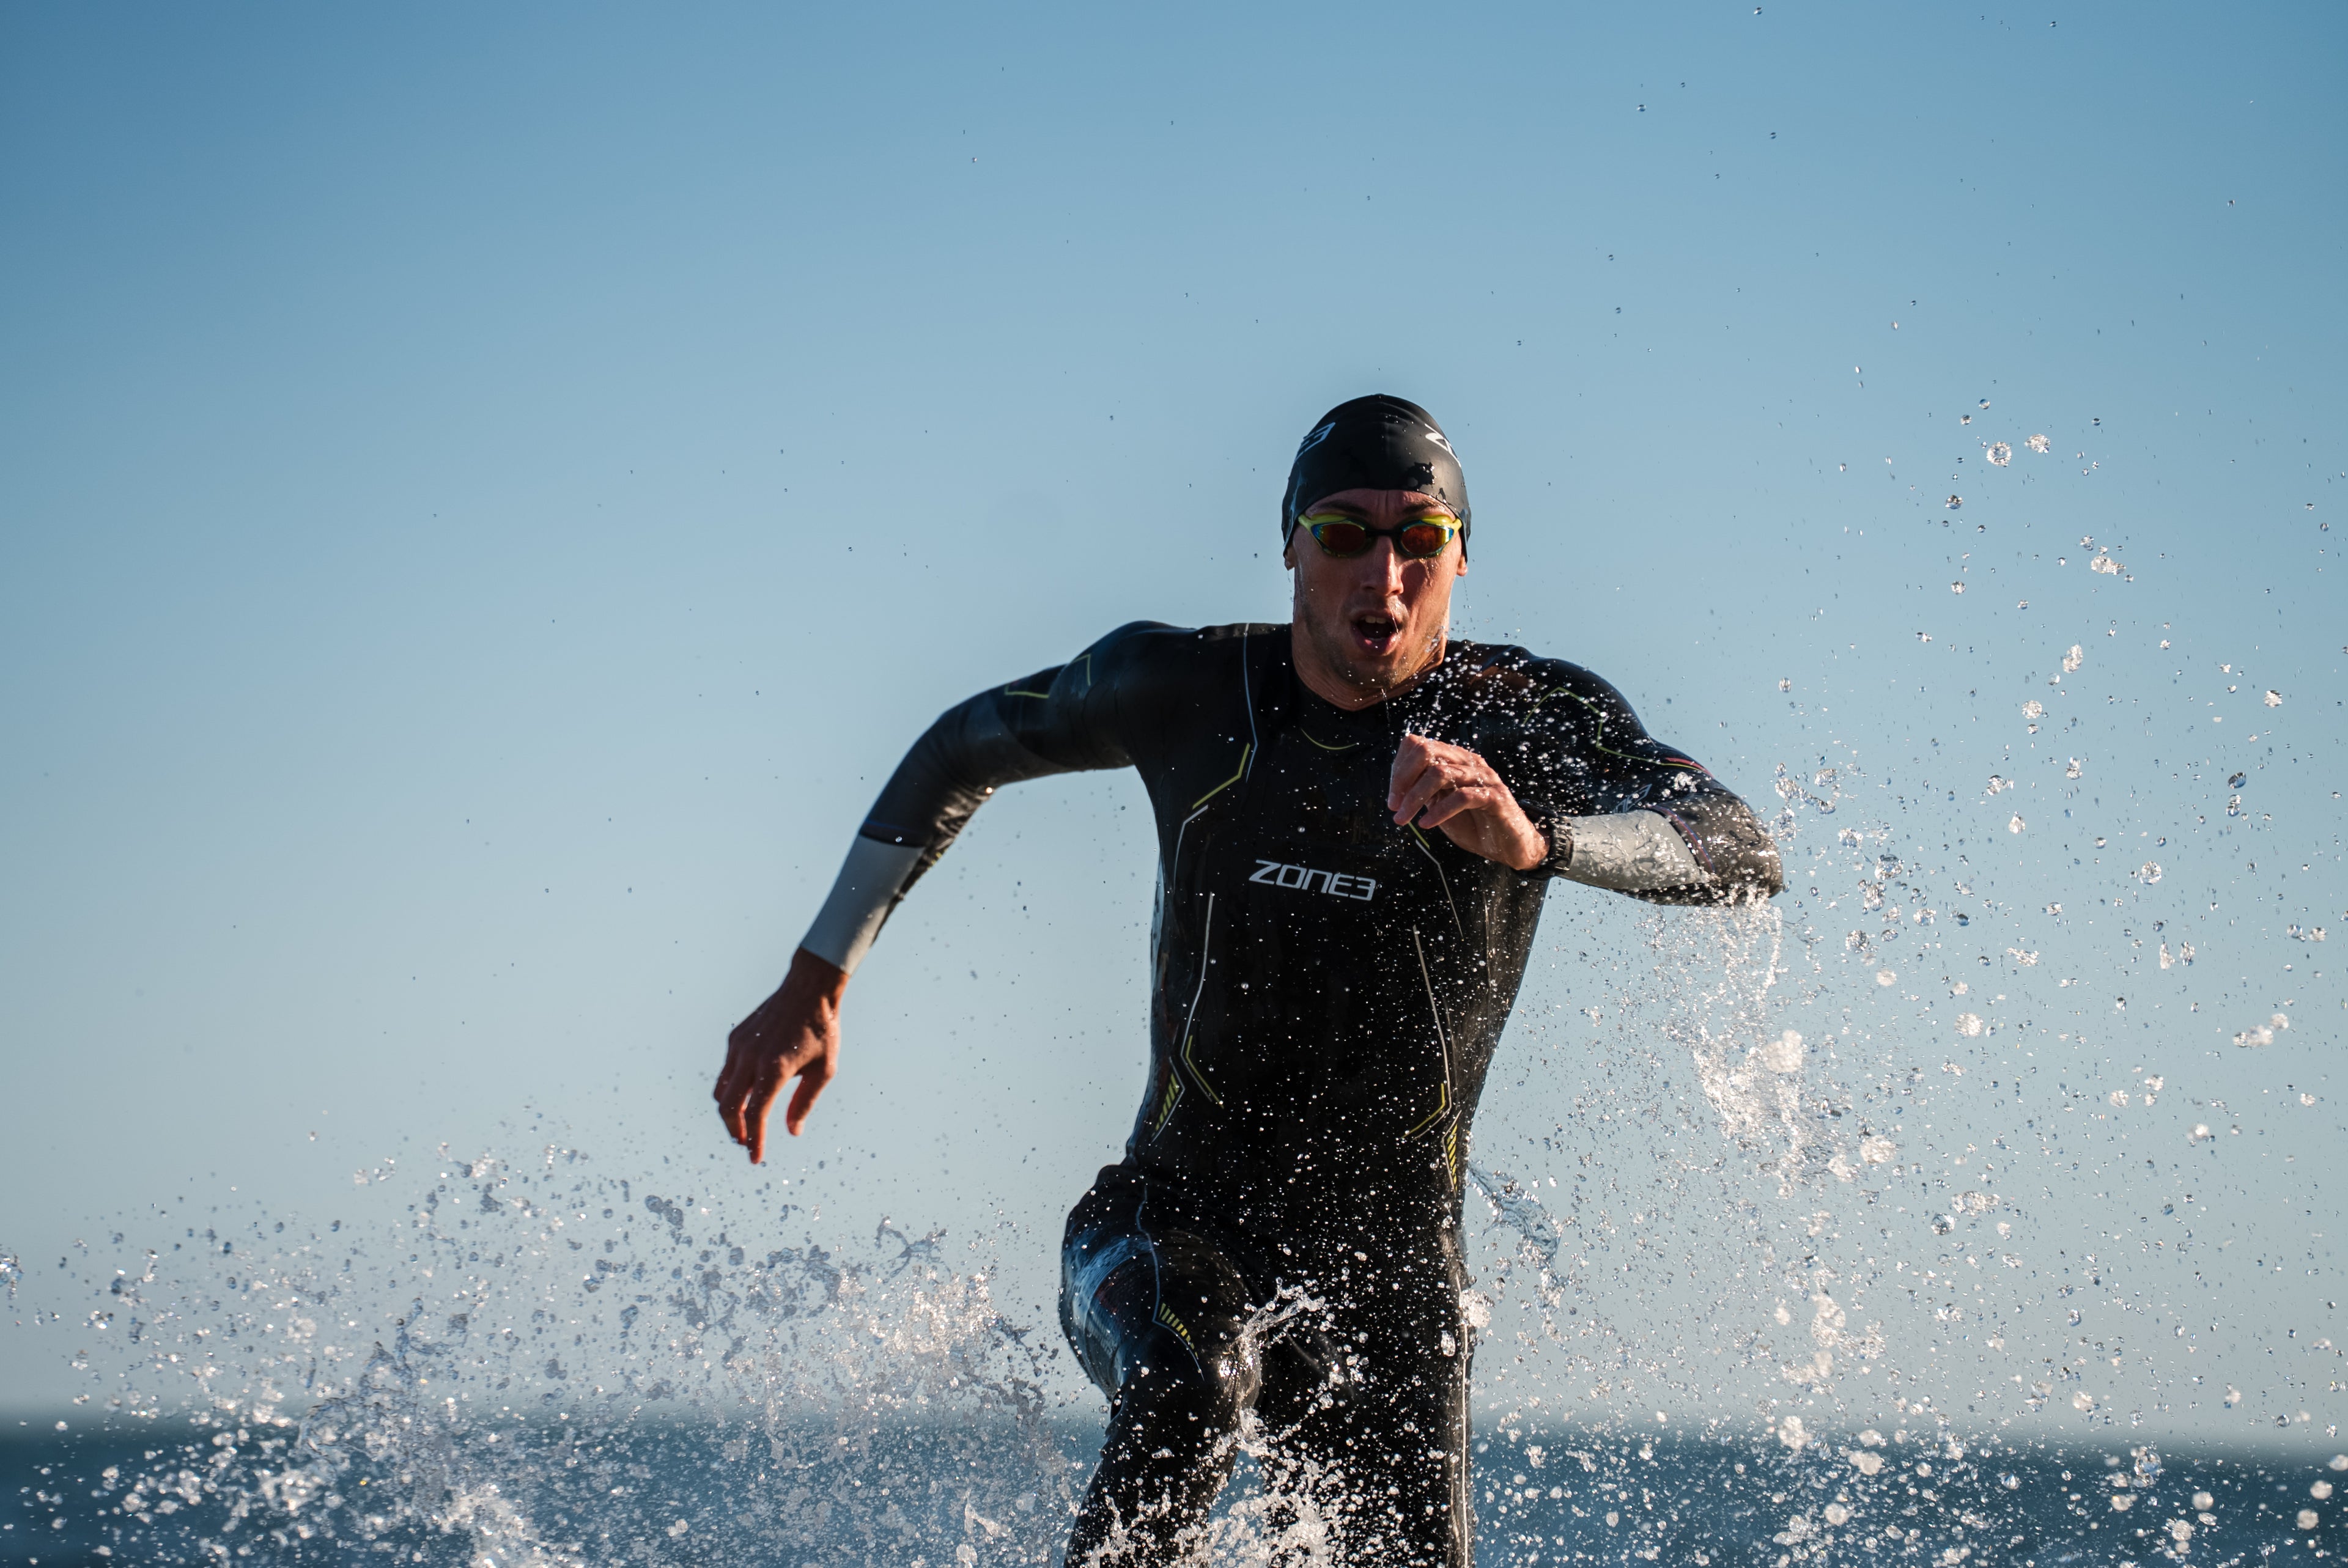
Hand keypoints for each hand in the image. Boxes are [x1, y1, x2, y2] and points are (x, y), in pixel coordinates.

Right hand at [715, 948, 848, 1162]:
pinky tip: (747, 1096)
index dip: (754, 1141)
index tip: (755, 1159)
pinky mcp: (735, 1038)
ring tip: (745, 1125)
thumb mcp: (823, 1070)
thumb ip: (804, 1102)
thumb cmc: (822, 1031)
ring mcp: (739, 1046)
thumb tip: (791, 1131)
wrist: (808, 989)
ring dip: (730, 1113)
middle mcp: (751, 1057)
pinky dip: (731, 1090)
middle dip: (735, 1131)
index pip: (755, 1114)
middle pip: (729, 1107)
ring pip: (721, 1091)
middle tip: (746, 1143)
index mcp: (775, 1067)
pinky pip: (726, 1072)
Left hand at [1386, 733, 1546, 870]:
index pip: (1418, 744)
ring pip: (1440, 773)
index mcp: (1454, 759)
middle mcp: (1469, 762)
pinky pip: (1461, 797)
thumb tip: (1396, 786)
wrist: (1509, 846)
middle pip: (1427, 751)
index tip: (1392, 797)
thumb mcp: (1441, 804)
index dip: (1399, 768)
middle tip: (1393, 806)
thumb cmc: (1474, 824)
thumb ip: (1423, 790)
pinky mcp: (1495, 797)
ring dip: (1415, 798)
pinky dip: (1439, 811)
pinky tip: (1427, 824)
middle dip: (1403, 778)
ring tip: (1403, 818)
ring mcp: (1483, 778)